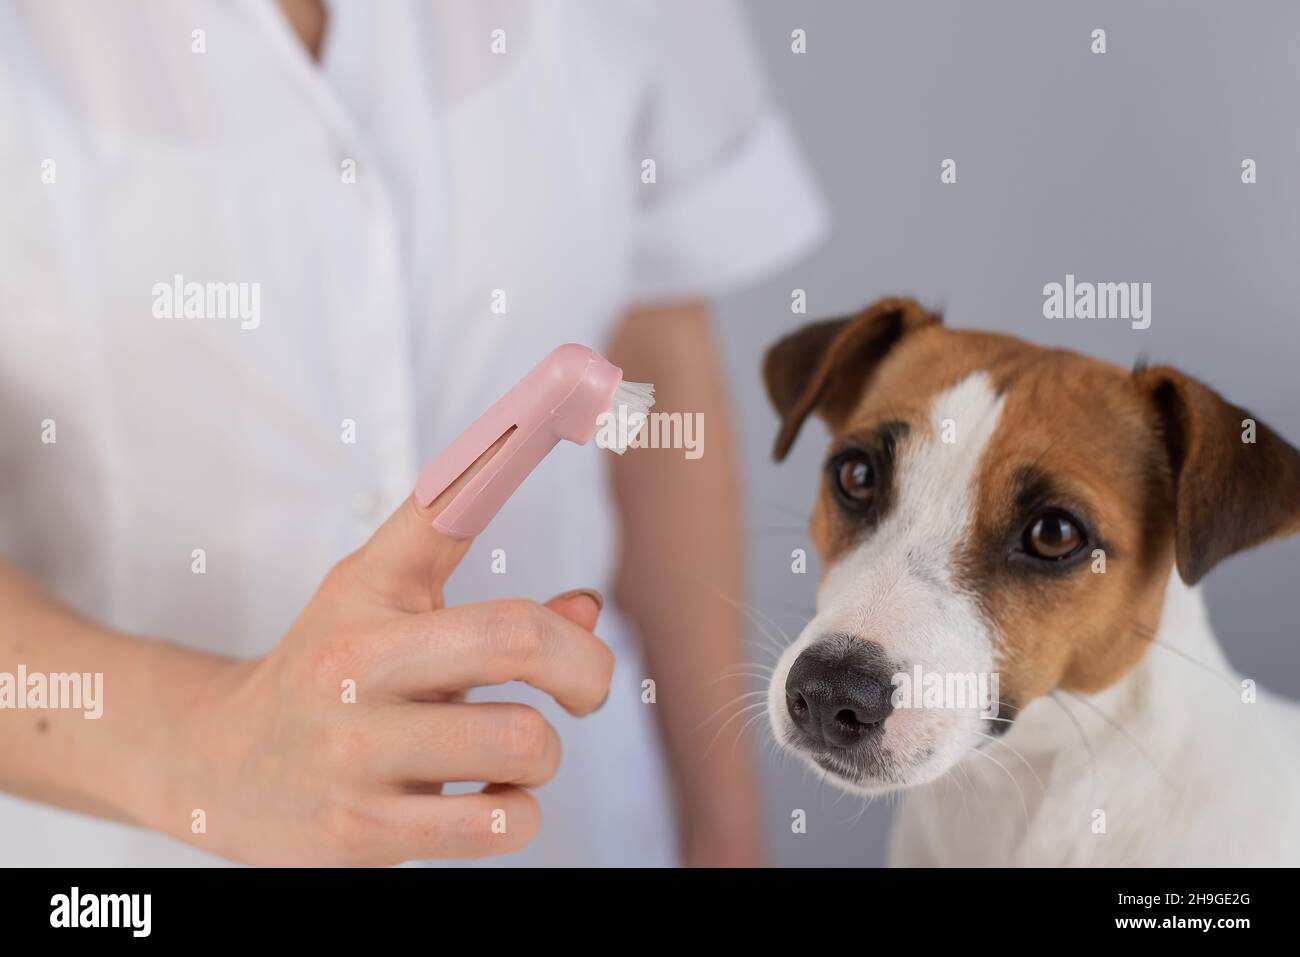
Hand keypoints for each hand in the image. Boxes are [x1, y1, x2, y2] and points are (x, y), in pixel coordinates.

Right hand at [157, 454, 614, 864]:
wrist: (218, 768)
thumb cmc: (331, 673)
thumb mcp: (392, 614)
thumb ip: (494, 606)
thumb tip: (590, 610)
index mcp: (369, 588)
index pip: (447, 503)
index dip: (513, 441)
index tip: (572, 378)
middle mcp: (356, 661)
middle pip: (523, 638)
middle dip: (587, 669)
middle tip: (586, 687)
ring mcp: (354, 751)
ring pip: (527, 744)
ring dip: (541, 755)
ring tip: (506, 754)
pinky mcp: (361, 834)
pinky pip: (502, 824)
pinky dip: (514, 812)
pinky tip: (477, 801)